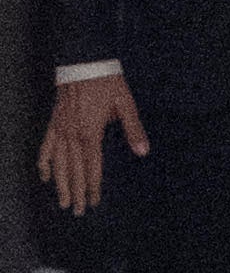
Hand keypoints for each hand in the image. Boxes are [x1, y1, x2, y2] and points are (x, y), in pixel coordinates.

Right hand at [39, 74, 138, 222]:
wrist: (84, 61)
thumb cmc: (107, 81)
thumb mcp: (125, 103)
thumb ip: (133, 129)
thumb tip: (143, 152)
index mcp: (91, 132)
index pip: (92, 167)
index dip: (93, 186)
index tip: (95, 202)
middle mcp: (72, 134)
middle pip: (74, 170)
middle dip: (77, 192)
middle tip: (78, 212)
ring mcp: (60, 129)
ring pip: (57, 163)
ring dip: (60, 184)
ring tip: (63, 202)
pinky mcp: (53, 122)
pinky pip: (45, 146)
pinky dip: (44, 162)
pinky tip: (44, 176)